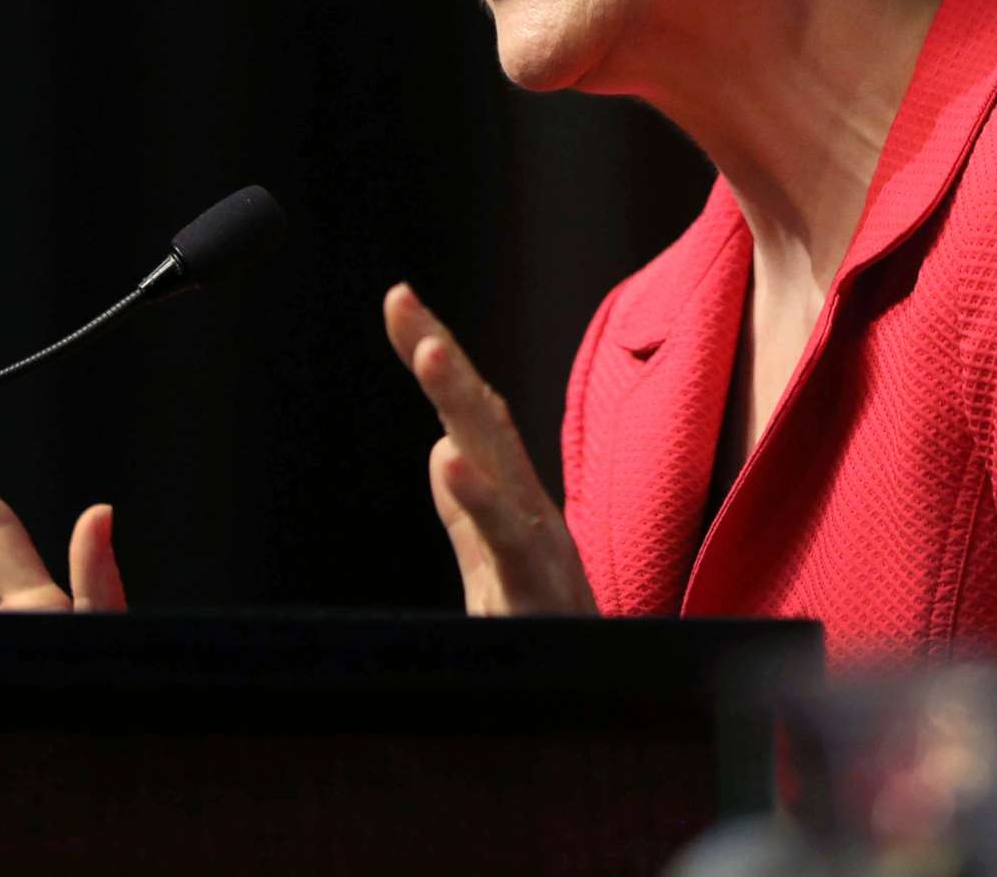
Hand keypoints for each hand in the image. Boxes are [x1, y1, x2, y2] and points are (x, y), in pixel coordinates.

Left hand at [385, 282, 594, 614]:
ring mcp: (535, 542)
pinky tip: (447, 462)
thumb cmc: (546, 632)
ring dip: (460, 400)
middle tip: (400, 297)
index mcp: (512, 498)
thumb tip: (440, 453)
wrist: (597, 698)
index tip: (399, 301)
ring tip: (426, 351)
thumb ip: (467, 512)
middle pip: (480, 417)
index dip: (437, 353)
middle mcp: (527, 507)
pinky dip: (478, 497)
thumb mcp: (494, 567)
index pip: (470, 413)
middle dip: (440, 352)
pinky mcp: (536, 588)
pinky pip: (507, 537)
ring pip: (496, 459)